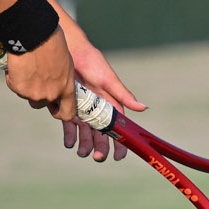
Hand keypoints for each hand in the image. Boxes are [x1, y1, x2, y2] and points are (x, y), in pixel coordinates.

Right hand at [2, 31, 77, 119]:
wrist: (35, 34)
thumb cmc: (52, 42)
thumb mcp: (65, 62)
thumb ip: (61, 77)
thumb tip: (56, 80)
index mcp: (66, 88)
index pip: (67, 113)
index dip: (60, 111)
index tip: (55, 107)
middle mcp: (51, 95)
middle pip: (41, 104)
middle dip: (37, 94)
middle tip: (34, 79)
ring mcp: (34, 94)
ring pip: (27, 95)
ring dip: (25, 86)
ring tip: (26, 67)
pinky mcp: (19, 88)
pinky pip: (14, 86)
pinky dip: (14, 78)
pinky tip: (17, 64)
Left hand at [60, 25, 138, 163]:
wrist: (69, 51)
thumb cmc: (92, 62)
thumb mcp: (108, 80)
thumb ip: (123, 95)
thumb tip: (143, 108)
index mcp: (109, 104)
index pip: (117, 127)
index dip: (120, 142)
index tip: (119, 156)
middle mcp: (96, 109)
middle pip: (100, 133)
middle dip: (100, 147)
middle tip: (98, 157)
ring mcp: (81, 109)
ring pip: (85, 132)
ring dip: (85, 144)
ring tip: (82, 152)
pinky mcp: (65, 106)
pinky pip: (68, 125)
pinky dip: (69, 135)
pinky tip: (70, 143)